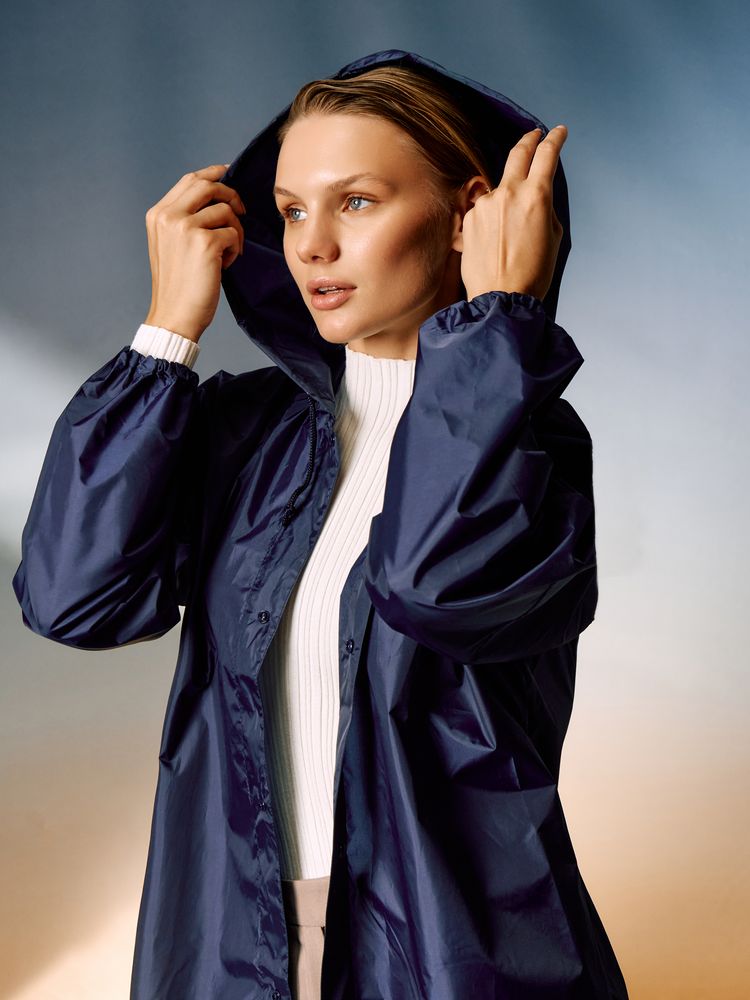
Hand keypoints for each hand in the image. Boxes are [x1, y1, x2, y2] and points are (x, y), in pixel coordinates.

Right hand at [144, 164, 245, 342]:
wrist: (175, 315)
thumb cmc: (178, 285)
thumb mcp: (171, 245)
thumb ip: (184, 219)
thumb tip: (214, 198)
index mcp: (158, 214)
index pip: (189, 180)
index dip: (212, 173)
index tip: (227, 173)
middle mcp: (168, 216)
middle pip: (208, 185)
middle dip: (231, 195)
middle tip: (241, 212)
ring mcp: (185, 227)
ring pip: (225, 210)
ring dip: (235, 231)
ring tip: (227, 254)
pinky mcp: (205, 242)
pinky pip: (233, 233)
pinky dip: (235, 249)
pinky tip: (225, 266)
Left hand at [460, 125, 566, 301]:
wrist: (500, 298)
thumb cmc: (532, 273)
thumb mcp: (553, 236)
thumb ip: (545, 207)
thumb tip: (536, 196)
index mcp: (536, 196)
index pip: (547, 154)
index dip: (555, 139)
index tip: (558, 132)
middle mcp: (509, 193)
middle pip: (518, 152)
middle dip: (529, 140)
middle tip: (534, 135)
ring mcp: (485, 204)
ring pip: (500, 189)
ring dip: (508, 199)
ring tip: (513, 231)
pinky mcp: (470, 218)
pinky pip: (484, 209)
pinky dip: (492, 219)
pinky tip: (496, 242)